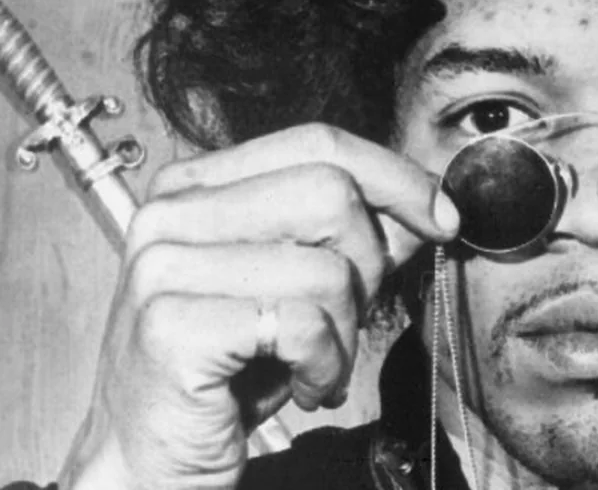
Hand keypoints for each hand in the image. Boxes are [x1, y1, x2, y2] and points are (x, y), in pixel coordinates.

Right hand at [56, 124, 458, 489]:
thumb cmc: (226, 373)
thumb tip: (426, 204)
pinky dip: (324, 366)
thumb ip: (354, 239)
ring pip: (326, 267)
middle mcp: (171, 213)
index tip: (441, 216)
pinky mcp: (172, 326)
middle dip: (368, 263)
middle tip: (347, 318)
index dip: (395, 177)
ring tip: (315, 363)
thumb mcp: (298, 289)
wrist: (153, 457)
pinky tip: (301, 387)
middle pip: (331, 192)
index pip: (318, 142)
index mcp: (196, 186)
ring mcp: (164, 266)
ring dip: (345, 333)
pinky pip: (302, 326)